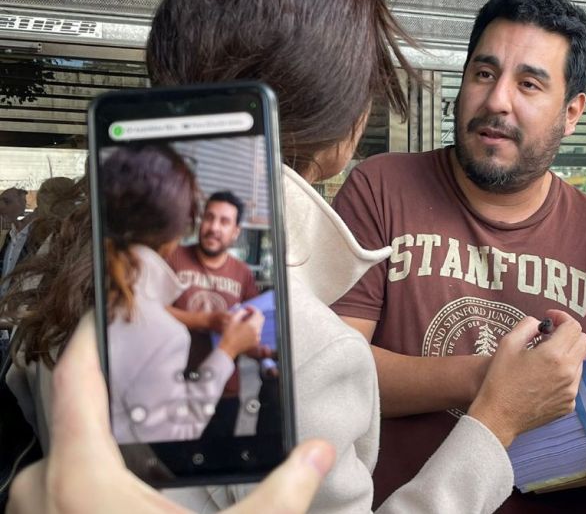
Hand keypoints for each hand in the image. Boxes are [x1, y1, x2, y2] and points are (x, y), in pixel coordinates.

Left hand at [7, 313, 334, 513]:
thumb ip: (282, 493)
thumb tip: (320, 452)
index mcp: (84, 481)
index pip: (73, 384)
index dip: (84, 340)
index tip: (98, 315)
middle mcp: (44, 501)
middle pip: (58, 431)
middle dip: (90, 409)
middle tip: (134, 398)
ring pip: (41, 477)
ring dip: (75, 460)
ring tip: (121, 457)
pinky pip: (44, 507)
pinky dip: (68, 496)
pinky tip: (110, 507)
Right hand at [218, 307, 263, 358]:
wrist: (228, 348)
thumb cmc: (229, 333)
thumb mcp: (233, 319)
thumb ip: (241, 312)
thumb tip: (246, 311)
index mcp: (252, 325)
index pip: (257, 312)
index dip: (252, 308)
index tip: (246, 308)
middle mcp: (257, 331)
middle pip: (261, 318)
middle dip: (255, 314)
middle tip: (247, 313)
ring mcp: (257, 337)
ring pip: (259, 325)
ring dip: (254, 322)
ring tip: (244, 322)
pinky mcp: (256, 342)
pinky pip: (257, 333)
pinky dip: (253, 329)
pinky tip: (245, 330)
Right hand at [467, 309, 585, 446]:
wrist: (498, 417)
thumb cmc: (500, 379)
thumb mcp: (508, 343)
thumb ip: (528, 325)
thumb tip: (542, 324)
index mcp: (554, 355)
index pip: (573, 326)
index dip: (562, 317)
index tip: (550, 319)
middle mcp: (569, 372)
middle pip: (583, 341)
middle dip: (568, 333)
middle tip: (550, 336)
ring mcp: (571, 390)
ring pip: (580, 362)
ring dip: (567, 354)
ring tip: (545, 359)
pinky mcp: (569, 404)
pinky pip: (573, 381)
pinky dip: (563, 374)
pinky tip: (544, 378)